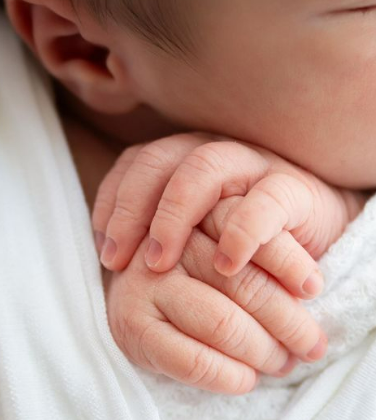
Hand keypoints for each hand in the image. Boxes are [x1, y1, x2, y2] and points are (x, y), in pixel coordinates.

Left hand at [94, 133, 362, 297]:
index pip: (136, 165)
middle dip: (131, 210)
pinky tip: (226, 265)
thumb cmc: (246, 244)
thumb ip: (161, 238)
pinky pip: (265, 201)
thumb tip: (109, 260)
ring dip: (173, 216)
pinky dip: (241, 232)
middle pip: (159, 160)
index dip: (111, 203)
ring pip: (203, 168)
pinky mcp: (294, 189)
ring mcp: (255, 165)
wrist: (316, 240)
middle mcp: (215, 153)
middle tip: (117, 262)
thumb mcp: (197, 239)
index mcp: (186, 161)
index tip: (103, 252)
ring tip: (160, 264)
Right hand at [104, 198, 326, 394]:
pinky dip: (229, 377)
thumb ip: (261, 249)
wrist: (140, 297)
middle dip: (290, 322)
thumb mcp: (233, 246)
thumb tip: (310, 289)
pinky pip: (192, 361)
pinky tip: (246, 380)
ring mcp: (142, 285)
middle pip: (243, 283)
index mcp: (196, 211)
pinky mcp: (131, 328)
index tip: (314, 289)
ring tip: (284, 363)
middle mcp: (167, 244)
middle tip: (313, 345)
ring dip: (264, 352)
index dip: (290, 262)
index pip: (251, 229)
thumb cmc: (203, 273)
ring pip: (223, 324)